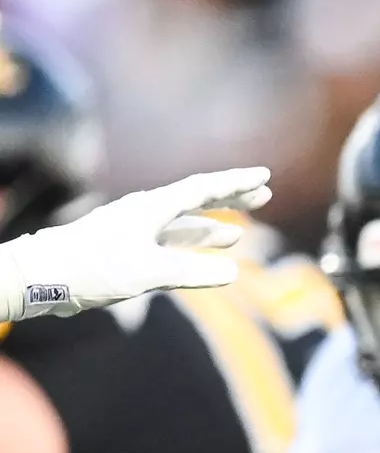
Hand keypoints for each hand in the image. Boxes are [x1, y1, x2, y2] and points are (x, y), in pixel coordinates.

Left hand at [0, 166, 272, 320]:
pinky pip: (172, 241)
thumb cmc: (92, 268)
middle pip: (196, 199)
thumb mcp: (146, 272)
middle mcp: (146, 213)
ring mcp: (138, 230)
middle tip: (263, 193)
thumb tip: (233, 272)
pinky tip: (207, 254)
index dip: (234, 183)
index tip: (263, 176)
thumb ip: (191, 271)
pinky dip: (194, 245)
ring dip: (214, 225)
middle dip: (230, 198)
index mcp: (151, 208)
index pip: (202, 189)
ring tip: (241, 231)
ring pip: (185, 223)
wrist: (43, 276)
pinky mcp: (130, 249)